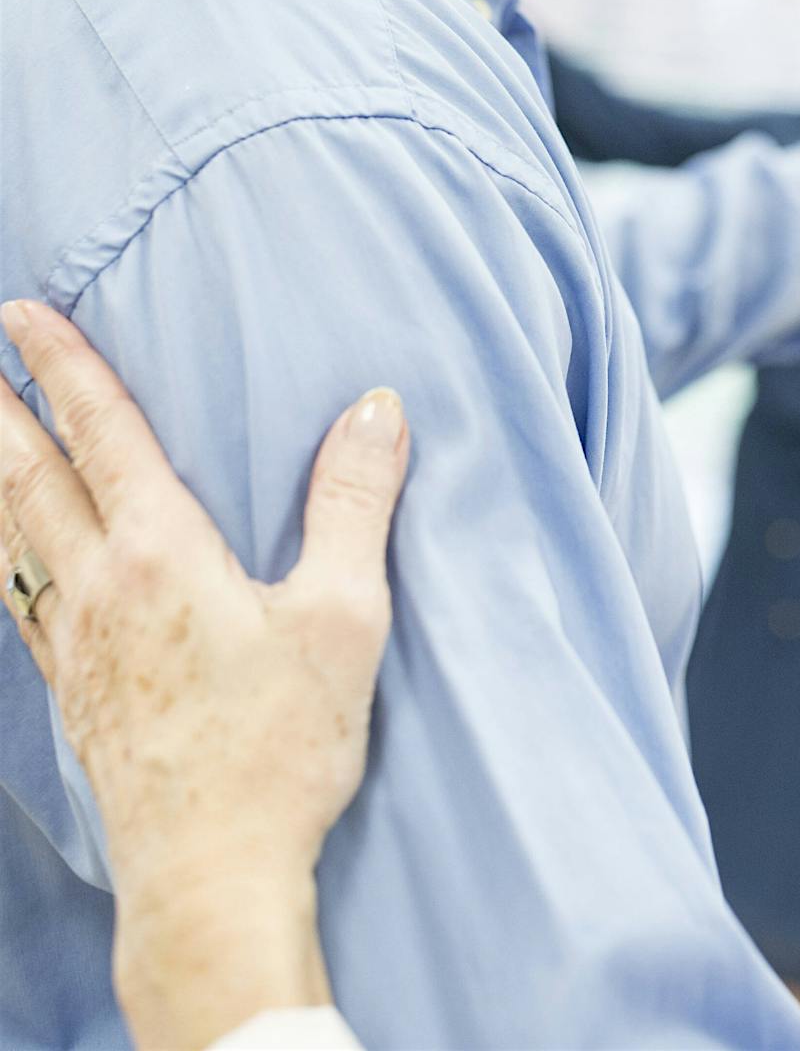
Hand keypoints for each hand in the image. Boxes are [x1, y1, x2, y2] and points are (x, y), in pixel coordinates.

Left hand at [0, 298, 407, 1049]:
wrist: (210, 872)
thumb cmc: (280, 745)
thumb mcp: (343, 615)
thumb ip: (353, 503)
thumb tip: (374, 408)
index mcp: (159, 555)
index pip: (102, 436)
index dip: (64, 368)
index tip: (28, 314)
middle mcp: (98, 591)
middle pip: (27, 479)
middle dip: (0, 411)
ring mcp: (74, 647)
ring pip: (10, 538)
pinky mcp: (73, 695)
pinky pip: (18, 599)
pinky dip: (2, 553)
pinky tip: (10, 561)